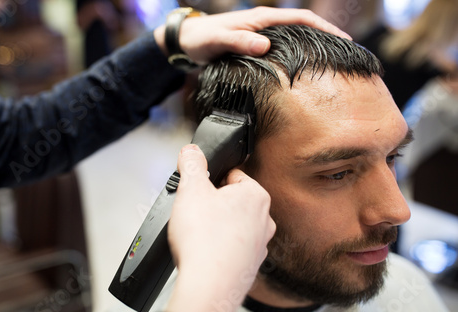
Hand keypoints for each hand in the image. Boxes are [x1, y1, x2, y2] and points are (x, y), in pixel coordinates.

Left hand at [154, 6, 350, 64]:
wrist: (187, 42)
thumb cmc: (201, 40)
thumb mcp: (218, 40)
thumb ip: (238, 41)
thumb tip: (265, 45)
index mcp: (262, 19)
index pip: (302, 19)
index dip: (325, 28)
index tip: (343, 41)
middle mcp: (266, 25)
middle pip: (305, 28)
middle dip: (327, 38)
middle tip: (347, 56)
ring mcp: (263, 36)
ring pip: (296, 39)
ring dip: (314, 48)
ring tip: (332, 64)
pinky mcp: (257, 47)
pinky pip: (284, 50)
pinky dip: (298, 56)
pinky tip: (303, 70)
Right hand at [164, 144, 274, 311]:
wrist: (209, 288)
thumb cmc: (204, 240)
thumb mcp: (191, 189)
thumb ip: (192, 164)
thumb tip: (192, 151)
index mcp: (256, 196)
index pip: (231, 175)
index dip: (209, 181)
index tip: (198, 191)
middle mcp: (264, 220)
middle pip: (232, 201)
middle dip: (212, 205)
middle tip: (194, 215)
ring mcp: (259, 246)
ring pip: (232, 227)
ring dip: (215, 228)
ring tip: (198, 236)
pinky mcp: (249, 267)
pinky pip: (231, 250)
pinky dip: (218, 249)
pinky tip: (204, 254)